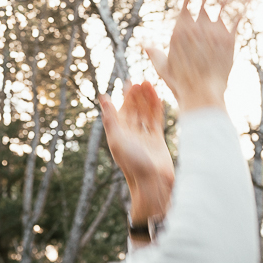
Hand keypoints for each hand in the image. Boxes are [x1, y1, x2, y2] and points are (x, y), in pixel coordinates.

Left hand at [101, 81, 174, 221]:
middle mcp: (131, 134)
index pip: (122, 110)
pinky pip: (156, 120)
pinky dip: (157, 108)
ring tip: (150, 84)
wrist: (152, 182)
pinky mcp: (157, 140)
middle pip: (134, 110)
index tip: (128, 82)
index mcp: (120, 133)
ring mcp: (145, 136)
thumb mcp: (117, 139)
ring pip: (146, 113)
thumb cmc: (132, 163)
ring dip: (147, 99)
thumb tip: (103, 97)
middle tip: (141, 80)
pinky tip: (159, 97)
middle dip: (137, 96)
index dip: (125, 96)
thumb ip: (111, 117)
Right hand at [145, 0, 238, 112]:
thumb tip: (143, 42)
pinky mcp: (229, 40)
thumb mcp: (163, 66)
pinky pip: (238, 17)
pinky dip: (246, 3)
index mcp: (181, 26)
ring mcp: (214, 30)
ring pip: (224, 1)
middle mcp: (198, 24)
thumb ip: (154, 52)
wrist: (201, 94)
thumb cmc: (180, 83)